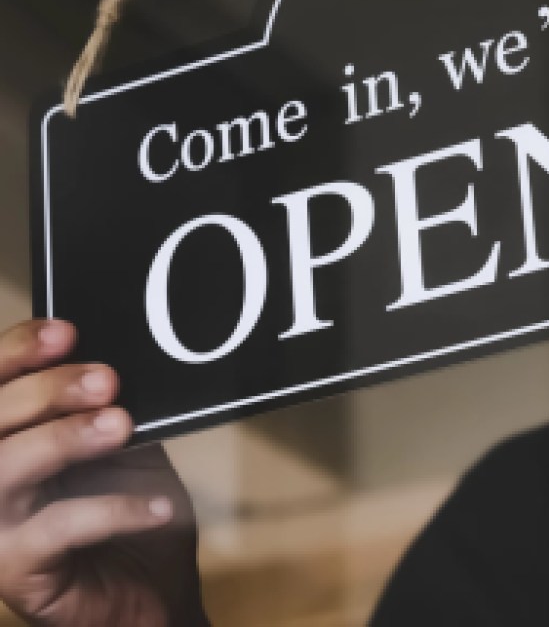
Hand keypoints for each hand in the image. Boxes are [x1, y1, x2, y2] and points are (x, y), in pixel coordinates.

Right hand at [0, 319, 208, 625]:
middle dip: (44, 391)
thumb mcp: (121, 443)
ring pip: (3, 472)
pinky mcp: (15, 575)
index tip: (66, 332)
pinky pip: (58, 531)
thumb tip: (122, 356)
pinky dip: (113, 509)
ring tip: (121, 425)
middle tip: (106, 379)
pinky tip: (159, 505)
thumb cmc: (127, 505)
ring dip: (63, 440)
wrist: (150, 590)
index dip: (14, 352)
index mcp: (3, 438)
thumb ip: (108, 403)